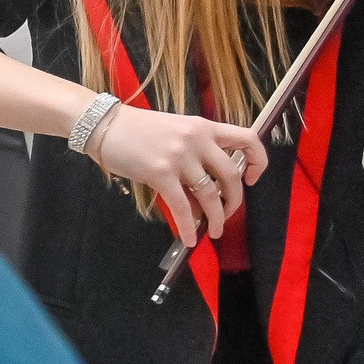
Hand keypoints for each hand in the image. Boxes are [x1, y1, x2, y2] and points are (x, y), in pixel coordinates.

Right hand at [88, 105, 268, 246]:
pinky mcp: (160, 173)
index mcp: (203, 127)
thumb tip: (205, 194)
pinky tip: (189, 238)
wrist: (105, 125)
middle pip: (231, 175)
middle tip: (227, 214)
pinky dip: (189, 226)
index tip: (251, 179)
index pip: (247, 138)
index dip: (258, 160)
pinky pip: (182, 207)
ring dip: (216, 218)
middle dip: (234, 201)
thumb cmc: (137, 130)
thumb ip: (195, 155)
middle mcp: (197, 139)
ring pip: (210, 194)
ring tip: (213, 231)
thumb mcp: (175, 132)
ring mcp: (179, 156)